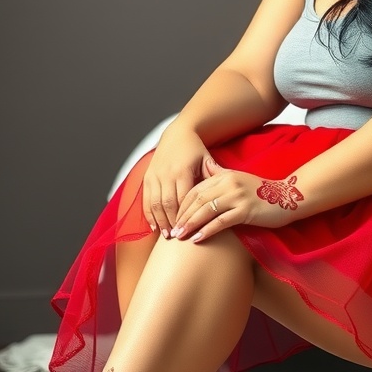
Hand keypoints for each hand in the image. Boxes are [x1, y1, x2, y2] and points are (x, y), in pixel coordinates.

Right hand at [141, 122, 210, 236]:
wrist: (177, 133)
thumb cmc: (195, 148)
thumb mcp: (207, 159)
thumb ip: (214, 176)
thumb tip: (225, 190)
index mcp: (182, 171)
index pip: (184, 200)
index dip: (186, 217)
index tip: (190, 230)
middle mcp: (166, 174)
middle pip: (168, 205)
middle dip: (172, 223)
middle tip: (177, 238)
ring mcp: (155, 176)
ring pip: (155, 204)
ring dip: (160, 221)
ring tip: (166, 235)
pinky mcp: (148, 177)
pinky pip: (146, 199)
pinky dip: (149, 214)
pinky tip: (154, 226)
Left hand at [170, 159, 304, 242]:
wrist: (288, 197)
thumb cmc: (261, 192)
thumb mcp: (239, 179)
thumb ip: (221, 176)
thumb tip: (204, 173)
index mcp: (224, 175)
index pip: (195, 189)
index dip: (182, 205)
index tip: (174, 218)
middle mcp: (228, 183)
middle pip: (197, 200)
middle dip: (182, 216)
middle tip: (172, 231)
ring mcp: (237, 196)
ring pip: (206, 210)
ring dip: (190, 224)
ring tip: (180, 236)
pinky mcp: (246, 210)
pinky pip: (221, 222)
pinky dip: (207, 230)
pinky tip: (198, 239)